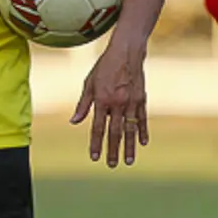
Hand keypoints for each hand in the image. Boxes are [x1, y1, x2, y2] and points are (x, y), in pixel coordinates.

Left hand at [72, 38, 148, 166]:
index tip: (95, 157)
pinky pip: (142, 119)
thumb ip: (83, 104)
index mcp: (102, 100)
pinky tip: (143, 143)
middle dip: (112, 150)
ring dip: (129, 147)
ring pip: (130, 129)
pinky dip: (143, 131)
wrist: (126, 52)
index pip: (97, 127)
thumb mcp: (89, 83)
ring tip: (128, 161)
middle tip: (112, 165)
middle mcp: (117, 103)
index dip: (95, 143)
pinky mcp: (142, 99)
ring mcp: (131, 102)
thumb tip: (74, 121)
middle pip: (114, 132)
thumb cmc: (104, 67)